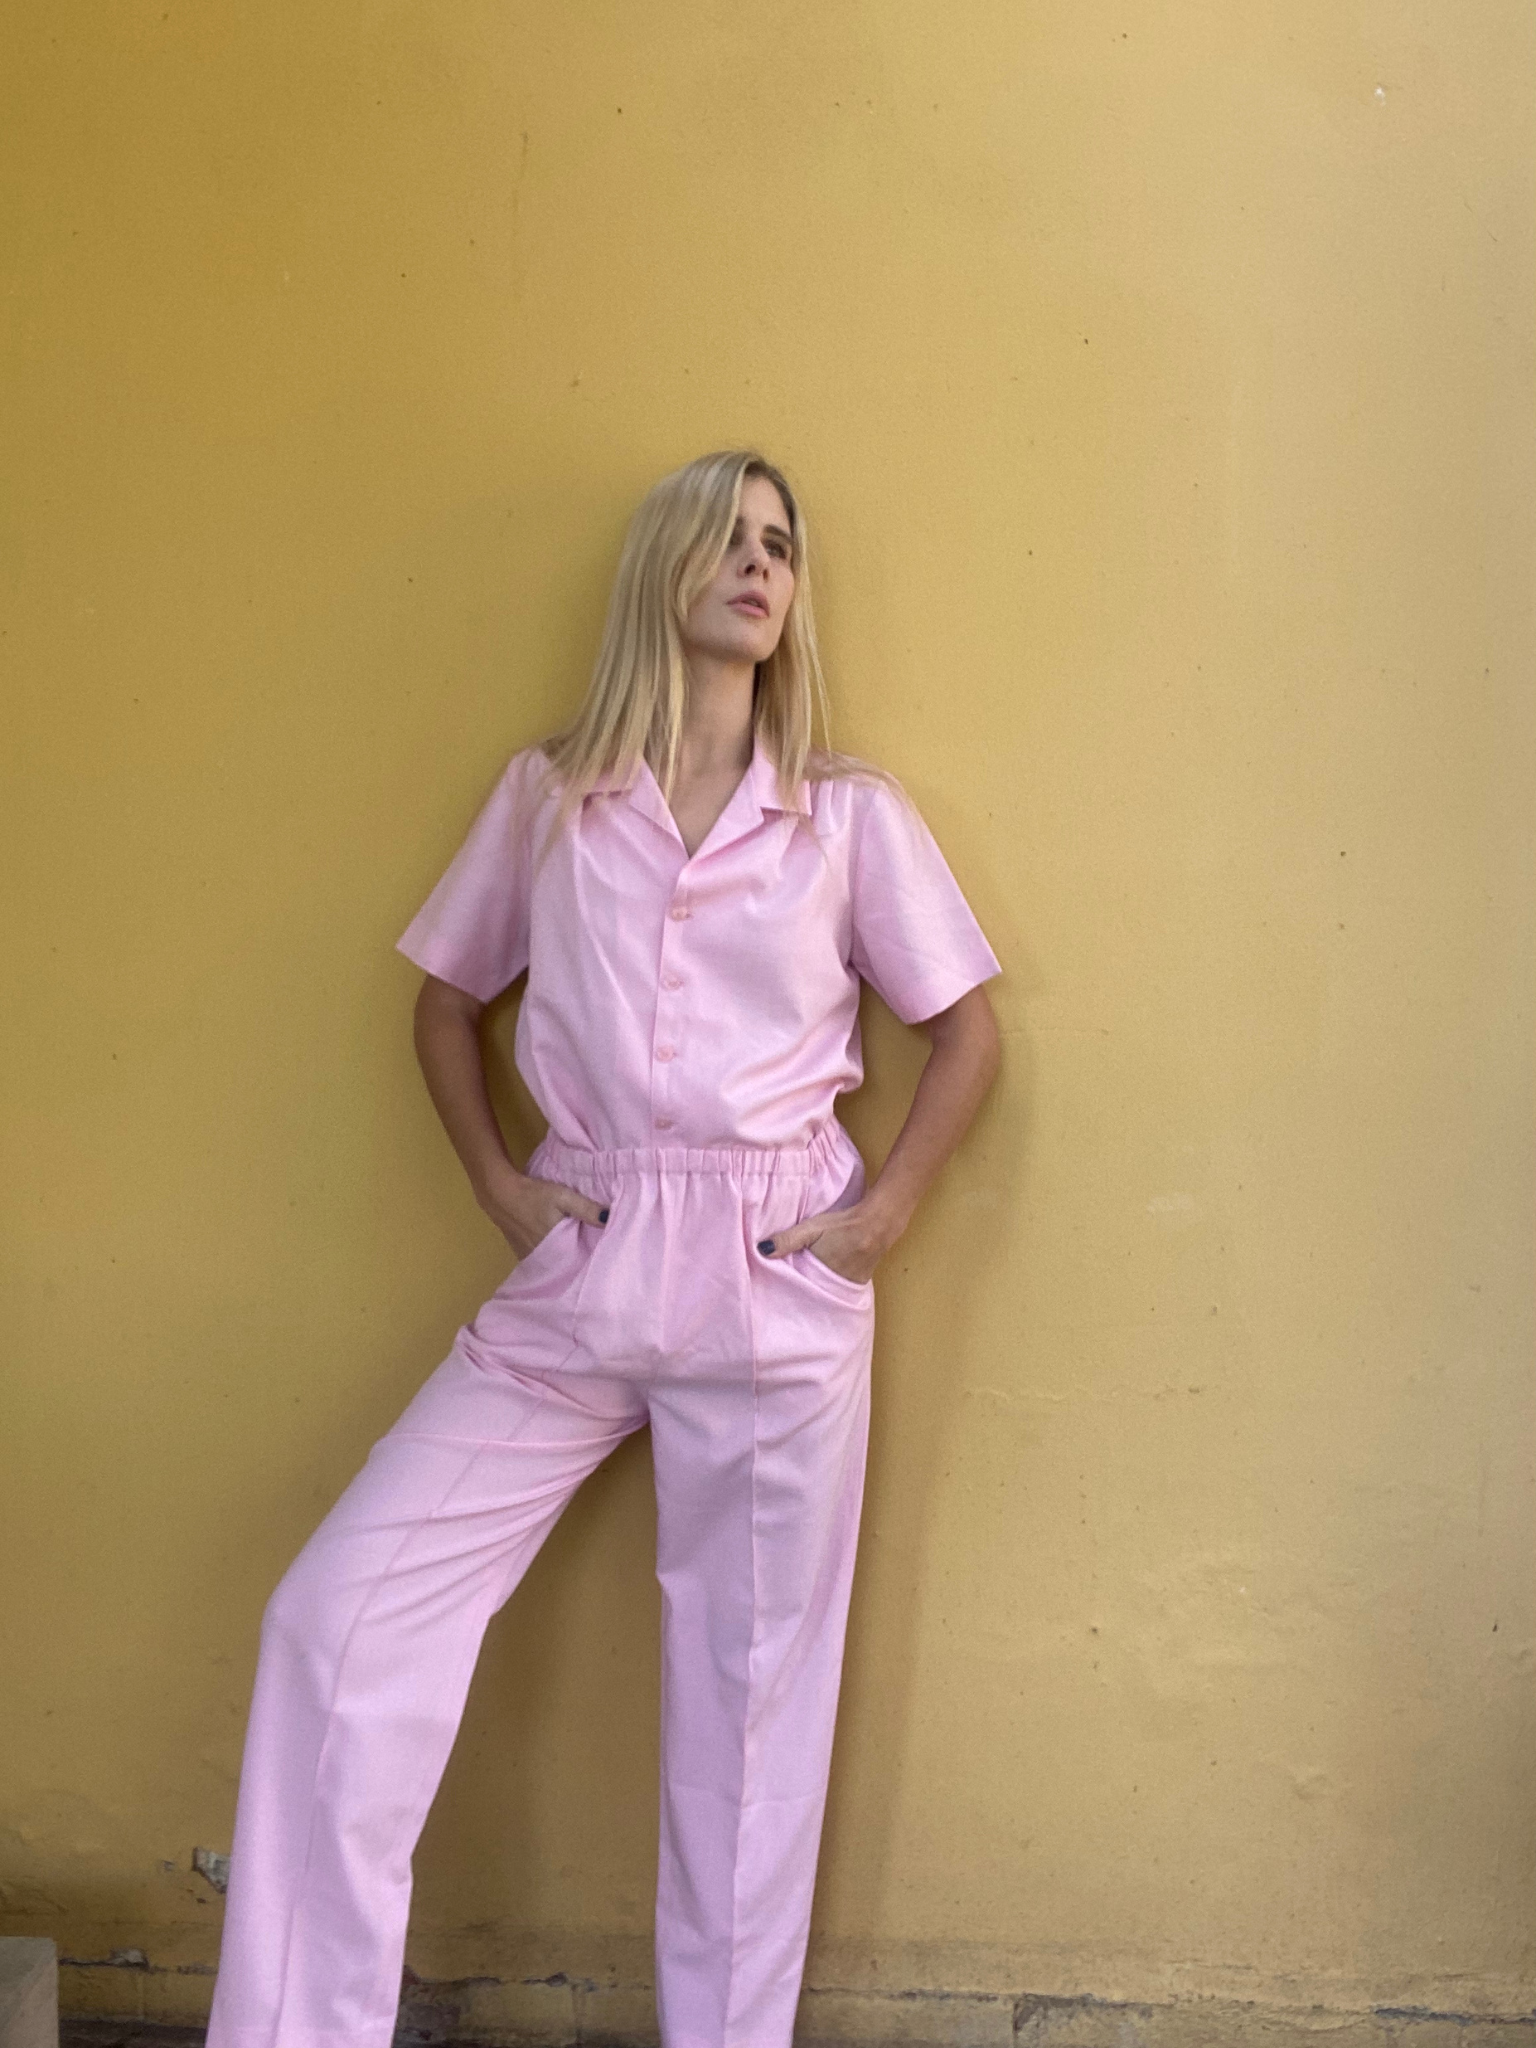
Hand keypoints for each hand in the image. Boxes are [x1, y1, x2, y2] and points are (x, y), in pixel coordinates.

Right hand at [476, 1158, 607, 1258]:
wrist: (500, 1193)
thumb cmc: (534, 1195)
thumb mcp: (564, 1197)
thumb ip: (587, 1209)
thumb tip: (610, 1220)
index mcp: (557, 1248)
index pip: (580, 1264)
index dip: (593, 1262)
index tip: (608, 1259)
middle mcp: (544, 1259)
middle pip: (568, 1267)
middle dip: (582, 1264)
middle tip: (600, 1259)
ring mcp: (532, 1258)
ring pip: (555, 1266)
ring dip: (567, 1263)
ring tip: (584, 1258)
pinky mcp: (524, 1254)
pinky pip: (544, 1262)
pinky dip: (553, 1259)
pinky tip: (563, 1253)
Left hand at [756, 1195, 905, 1285]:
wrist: (878, 1225)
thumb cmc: (843, 1225)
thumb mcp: (811, 1229)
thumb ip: (787, 1240)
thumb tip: (761, 1250)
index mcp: (817, 1274)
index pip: (795, 1288)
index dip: (785, 1287)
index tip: (772, 1289)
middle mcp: (831, 1286)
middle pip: (809, 1293)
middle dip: (798, 1292)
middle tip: (783, 1292)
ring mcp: (845, 1287)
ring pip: (823, 1293)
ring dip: (814, 1290)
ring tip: (801, 1289)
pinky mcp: (856, 1284)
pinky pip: (837, 1290)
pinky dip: (828, 1288)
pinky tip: (822, 1283)